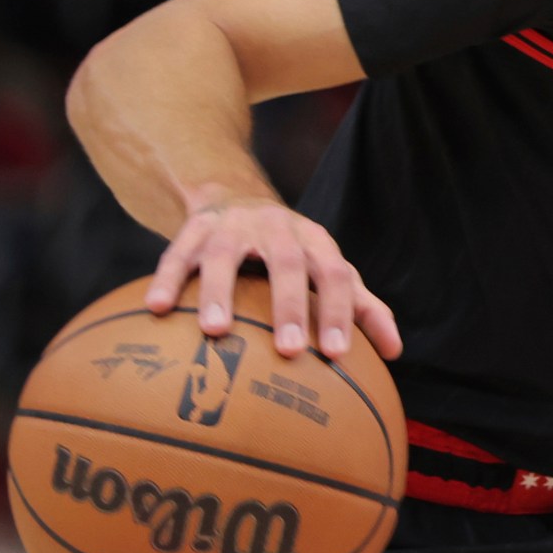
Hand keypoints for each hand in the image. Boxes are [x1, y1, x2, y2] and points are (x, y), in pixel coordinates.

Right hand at [146, 188, 401, 360]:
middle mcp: (278, 228)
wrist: (238, 197)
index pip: (335, 274)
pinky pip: (178, 251)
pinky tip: (156, 308)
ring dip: (221, 291)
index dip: (338, 312)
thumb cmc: (293, 251)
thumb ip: (361, 306)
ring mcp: (234, 225)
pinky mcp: (195, 226)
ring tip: (216, 331)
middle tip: (290, 351)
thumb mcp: (326, 269)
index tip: (337, 354)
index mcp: (315, 242)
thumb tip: (396, 353)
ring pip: (226, 255)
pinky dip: (167, 278)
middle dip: (291, 307)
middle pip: (288, 264)